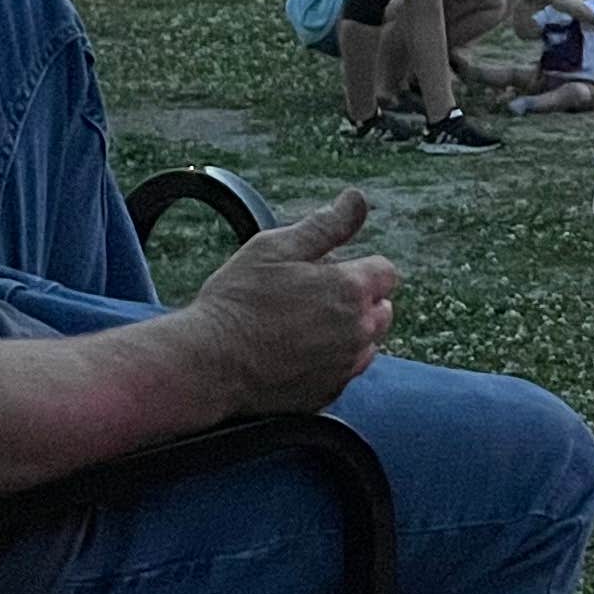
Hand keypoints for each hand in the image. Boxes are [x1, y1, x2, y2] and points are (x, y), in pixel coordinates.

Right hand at [183, 190, 397, 413]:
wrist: (208, 364)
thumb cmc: (237, 302)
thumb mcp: (276, 248)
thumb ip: (325, 225)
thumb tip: (356, 199)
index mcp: (351, 289)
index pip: (386, 272)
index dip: (358, 268)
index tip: (326, 273)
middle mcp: (358, 330)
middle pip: (382, 309)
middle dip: (358, 300)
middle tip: (310, 298)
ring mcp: (345, 366)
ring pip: (367, 343)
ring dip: (347, 332)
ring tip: (301, 327)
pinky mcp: (328, 393)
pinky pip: (345, 371)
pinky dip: (331, 362)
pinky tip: (295, 354)